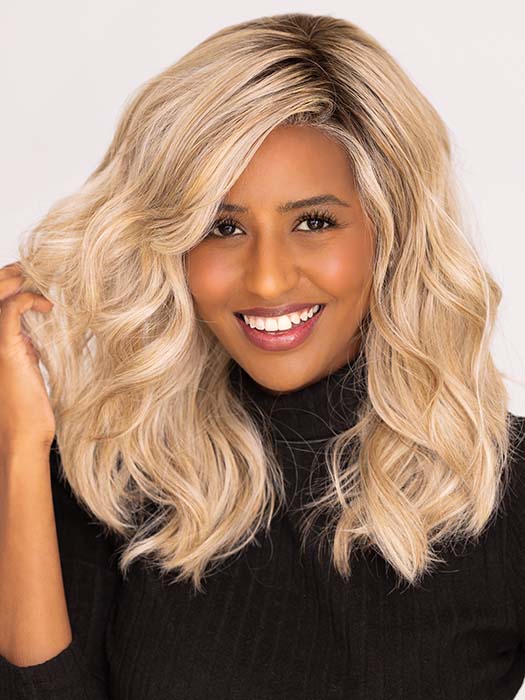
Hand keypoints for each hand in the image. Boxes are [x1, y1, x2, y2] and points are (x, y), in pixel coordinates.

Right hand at [0, 261, 55, 456]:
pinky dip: (29, 299)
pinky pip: (11, 309)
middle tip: (34, 268)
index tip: (30, 273)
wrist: (22, 434)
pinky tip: (47, 306)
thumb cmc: (26, 406)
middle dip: (9, 273)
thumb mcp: (26, 363)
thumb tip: (41, 317)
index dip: (6, 279)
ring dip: (18, 280)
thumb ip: (27, 340)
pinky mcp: (5, 348)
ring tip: (39, 278)